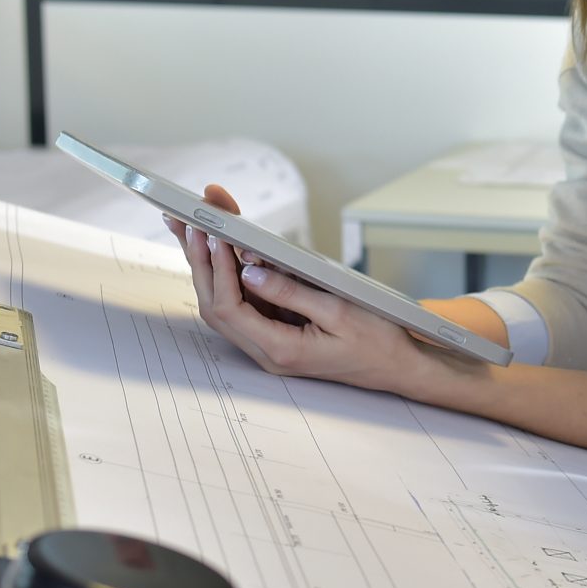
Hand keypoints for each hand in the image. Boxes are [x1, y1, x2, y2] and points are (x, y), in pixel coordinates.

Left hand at [171, 184, 474, 398]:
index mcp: (281, 350)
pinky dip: (228, 273)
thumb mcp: (340, 310)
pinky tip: (222, 246)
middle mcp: (266, 351)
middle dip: (200, 260)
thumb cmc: (378, 341)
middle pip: (216, 305)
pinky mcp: (276, 332)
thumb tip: (249, 271)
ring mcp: (269, 343)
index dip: (217, 269)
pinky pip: (243, 302)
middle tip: (187, 219)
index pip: (230, 308)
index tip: (213, 234)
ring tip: (193, 225)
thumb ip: (291, 292)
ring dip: (208, 264)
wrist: (399, 368)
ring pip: (224, 302)